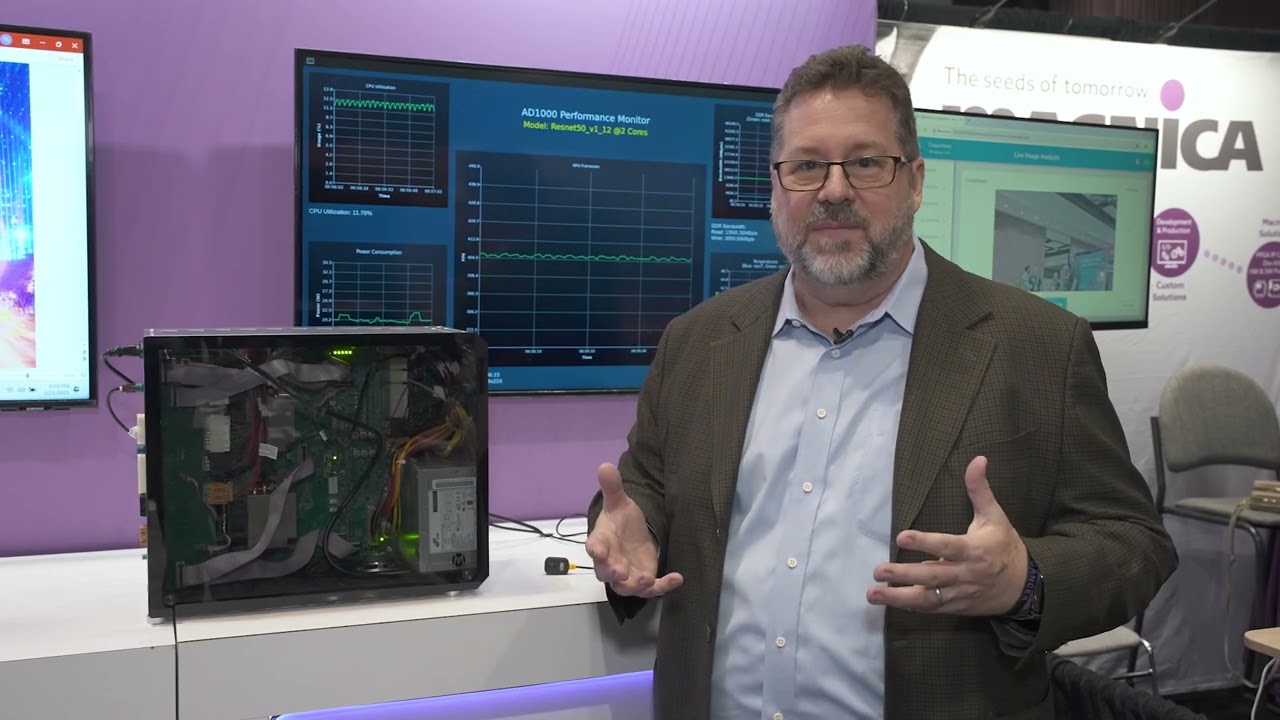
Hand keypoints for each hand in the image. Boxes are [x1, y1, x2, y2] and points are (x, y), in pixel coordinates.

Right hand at [585, 463, 682, 597]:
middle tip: (619, 571)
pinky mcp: (644, 579)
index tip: (597, 550)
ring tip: (646, 579)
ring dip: (635, 585)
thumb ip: (612, 487)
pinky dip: (664, 586)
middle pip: (606, 573)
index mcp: (602, 542)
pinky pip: (653, 588)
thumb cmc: (621, 521)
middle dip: (612, 573)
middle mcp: (611, 562)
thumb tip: (605, 466)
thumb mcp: (618, 502)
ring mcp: (627, 574)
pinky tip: (678, 578)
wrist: (632, 535)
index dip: (595, 549)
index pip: (594, 547)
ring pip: (627, 587)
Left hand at [866, 456, 1027, 615]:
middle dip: (904, 574)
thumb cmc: (1004, 546)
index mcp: (974, 550)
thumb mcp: (995, 516)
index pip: (947, 546)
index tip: (901, 537)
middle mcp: (964, 574)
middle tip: (878, 570)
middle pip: (933, 577)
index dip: (925, 543)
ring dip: (899, 597)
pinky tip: (888, 601)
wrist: (1025, 586)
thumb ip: (979, 490)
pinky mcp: (955, 606)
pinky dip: (910, 606)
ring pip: (928, 598)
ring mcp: (959, 593)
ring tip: (873, 594)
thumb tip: (977, 459)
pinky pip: (932, 608)